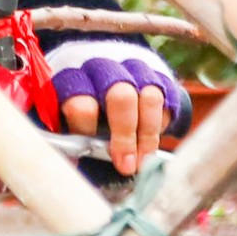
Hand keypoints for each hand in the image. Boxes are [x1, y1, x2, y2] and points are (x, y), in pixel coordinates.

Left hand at [49, 39, 183, 176]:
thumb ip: (72, 140)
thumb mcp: (69, 122)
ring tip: (144, 160)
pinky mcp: (157, 75)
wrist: (107, 82)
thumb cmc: (84, 111)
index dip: (91, 132)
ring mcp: (133, 69)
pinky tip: (152, 140)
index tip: (95, 153)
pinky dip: (162, 123)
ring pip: (150, 97)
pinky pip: (166, 99)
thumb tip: (73, 166)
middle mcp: (103, 69)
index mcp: (73, 81)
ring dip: (148, 134)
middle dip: (126, 135)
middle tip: (127, 165)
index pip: (82, 104)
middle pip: (121, 97)